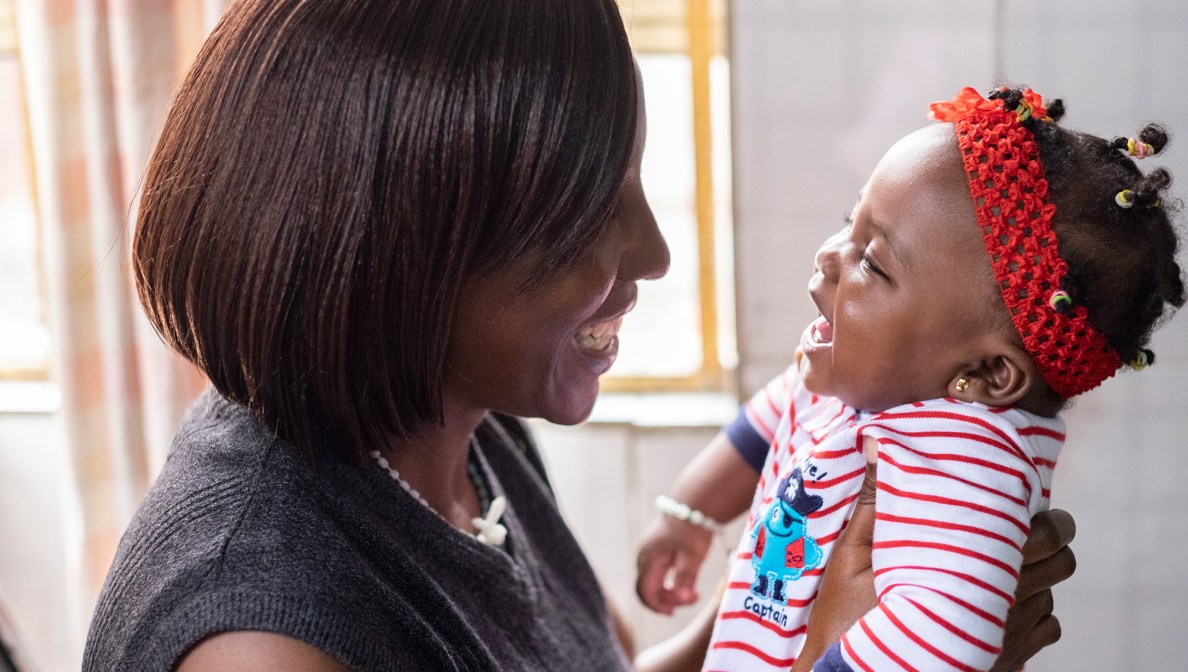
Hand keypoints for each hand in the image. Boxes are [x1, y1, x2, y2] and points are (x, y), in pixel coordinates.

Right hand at [635, 513, 713, 614]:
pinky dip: (670, 581)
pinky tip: (686, 582)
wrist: (694, 503)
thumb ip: (685, 578)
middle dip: (667, 599)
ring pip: (653, 580)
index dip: (656, 606)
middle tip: (692, 599)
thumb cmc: (693, 528)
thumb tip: (681, 599)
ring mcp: (649, 551)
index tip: (674, 612)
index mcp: (649, 558)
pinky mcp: (657, 549)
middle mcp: (644, 556)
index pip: (644, 591)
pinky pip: (658, 572)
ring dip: (670, 591)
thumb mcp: (693, 555)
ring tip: (693, 593)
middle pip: (648, 588)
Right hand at [790, 461, 1077, 671]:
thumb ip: (874, 503)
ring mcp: (1007, 641)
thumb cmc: (848, 622)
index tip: (1016, 497)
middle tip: (1019, 525)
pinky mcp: (1007, 664)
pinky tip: (997, 604)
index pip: (1041, 534)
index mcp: (970, 572)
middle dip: (1048, 538)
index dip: (1038, 511)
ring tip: (1000, 564)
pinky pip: (1046, 630)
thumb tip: (876, 443)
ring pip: (1053, 595)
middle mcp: (1002, 608)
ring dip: (1035, 576)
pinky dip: (1032, 614)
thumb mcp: (850, 559)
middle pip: (1060, 561)